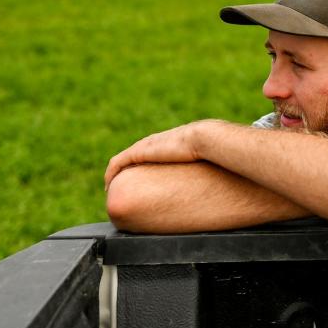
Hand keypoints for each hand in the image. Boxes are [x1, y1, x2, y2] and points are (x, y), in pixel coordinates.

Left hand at [104, 120, 220, 189]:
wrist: (207, 138)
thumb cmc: (213, 150)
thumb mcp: (210, 157)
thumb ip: (210, 165)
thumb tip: (220, 182)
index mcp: (170, 142)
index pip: (151, 151)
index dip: (144, 166)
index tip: (143, 181)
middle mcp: (154, 142)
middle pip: (133, 155)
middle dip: (127, 170)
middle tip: (124, 187)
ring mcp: (145, 146)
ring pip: (123, 160)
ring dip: (116, 174)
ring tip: (112, 188)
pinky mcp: (138, 152)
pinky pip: (117, 164)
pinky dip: (110, 174)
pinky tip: (108, 186)